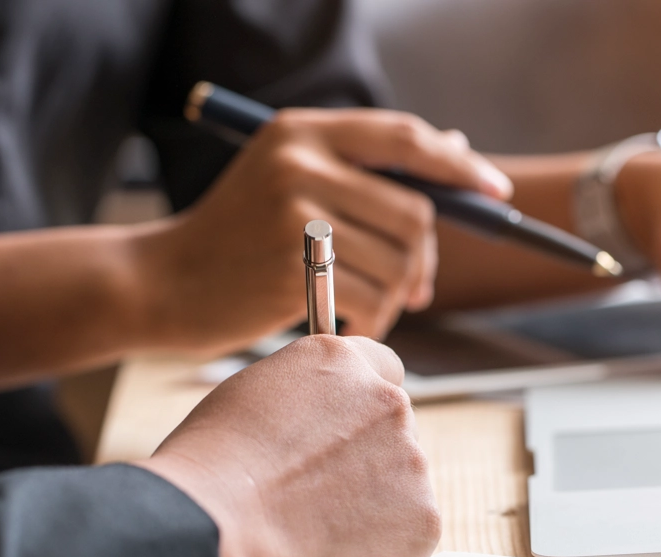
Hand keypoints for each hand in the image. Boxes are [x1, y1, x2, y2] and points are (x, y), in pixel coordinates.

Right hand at [134, 109, 511, 354]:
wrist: (163, 282)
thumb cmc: (239, 236)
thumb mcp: (292, 178)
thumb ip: (367, 165)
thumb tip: (457, 146)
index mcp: (304, 132)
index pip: (405, 139)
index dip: (460, 168)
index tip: (496, 193)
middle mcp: (300, 163)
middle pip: (415, 212)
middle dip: (426, 257)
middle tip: (419, 286)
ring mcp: (295, 216)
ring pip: (401, 262)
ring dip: (400, 294)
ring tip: (376, 305)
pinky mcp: (293, 271)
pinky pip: (374, 298)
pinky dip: (375, 319)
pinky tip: (352, 321)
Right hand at [134, 335, 439, 556]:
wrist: (215, 531)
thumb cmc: (210, 469)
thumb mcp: (251, 396)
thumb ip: (305, 395)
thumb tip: (319, 415)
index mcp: (342, 361)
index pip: (383, 369)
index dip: (360, 404)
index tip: (345, 431)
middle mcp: (388, 402)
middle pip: (393, 429)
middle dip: (365, 457)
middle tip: (315, 492)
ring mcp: (412, 460)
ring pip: (401, 481)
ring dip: (371, 501)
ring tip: (311, 525)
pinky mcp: (423, 517)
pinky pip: (408, 530)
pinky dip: (381, 546)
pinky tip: (331, 551)